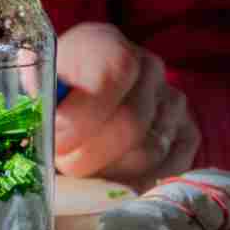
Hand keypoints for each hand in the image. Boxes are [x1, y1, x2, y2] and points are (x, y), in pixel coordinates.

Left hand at [55, 23, 200, 191]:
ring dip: (110, 172)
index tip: (55, 144)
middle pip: (131, 123)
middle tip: (64, 166)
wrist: (91, 92)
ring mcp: (173, 101)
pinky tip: (110, 178)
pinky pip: (169, 169)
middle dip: (91, 154)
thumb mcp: (41, 83)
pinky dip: (136, 183)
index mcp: (109, 46)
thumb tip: (41, 120)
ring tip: (83, 171)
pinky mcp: (188, 133)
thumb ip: (41, 96)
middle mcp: (149, 68)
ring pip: (149, 152)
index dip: (81, 118)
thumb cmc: (59, 92)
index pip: (111, 76)